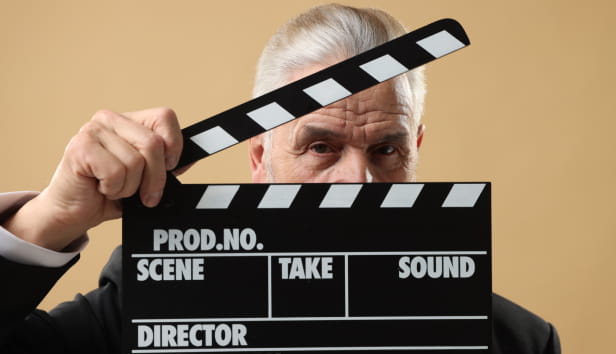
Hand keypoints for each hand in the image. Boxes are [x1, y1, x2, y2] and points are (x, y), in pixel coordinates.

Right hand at [3, 107, 182, 250]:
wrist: (73, 212)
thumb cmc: (109, 192)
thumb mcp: (146, 177)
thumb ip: (166, 165)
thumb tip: (193, 157)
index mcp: (129, 121)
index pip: (165, 117)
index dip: (174, 145)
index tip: (169, 167)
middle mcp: (110, 119)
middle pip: (154, 143)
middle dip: (155, 178)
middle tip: (145, 194)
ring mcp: (93, 130)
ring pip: (136, 162)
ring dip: (130, 186)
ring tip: (114, 187)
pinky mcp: (80, 147)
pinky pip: (116, 172)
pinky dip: (114, 189)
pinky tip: (101, 187)